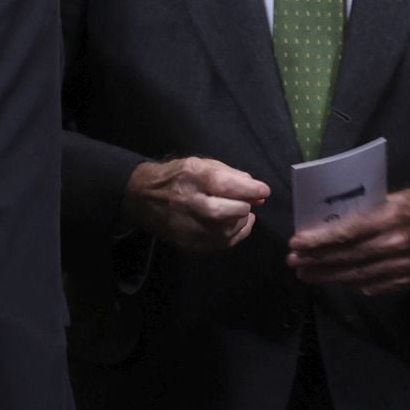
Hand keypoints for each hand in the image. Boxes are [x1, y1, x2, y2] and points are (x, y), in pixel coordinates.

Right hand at [124, 157, 267, 251]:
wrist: (145, 197)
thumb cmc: (180, 176)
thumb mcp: (203, 165)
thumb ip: (232, 175)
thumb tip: (258, 190)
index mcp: (192, 178)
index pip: (223, 184)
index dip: (249, 189)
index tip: (264, 191)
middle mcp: (187, 203)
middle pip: (222, 211)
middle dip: (243, 207)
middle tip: (249, 202)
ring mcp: (186, 226)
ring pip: (223, 231)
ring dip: (241, 222)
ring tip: (242, 213)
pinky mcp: (188, 242)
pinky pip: (219, 244)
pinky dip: (235, 235)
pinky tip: (238, 225)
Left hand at [288, 187, 409, 294]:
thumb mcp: (397, 196)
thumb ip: (369, 209)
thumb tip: (334, 221)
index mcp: (390, 217)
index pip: (346, 233)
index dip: (318, 241)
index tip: (296, 243)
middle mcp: (395, 244)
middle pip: (346, 257)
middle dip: (316, 261)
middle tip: (293, 262)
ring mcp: (402, 266)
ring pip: (356, 276)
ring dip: (328, 276)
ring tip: (307, 274)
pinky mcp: (407, 280)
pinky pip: (374, 286)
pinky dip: (353, 284)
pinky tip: (337, 281)